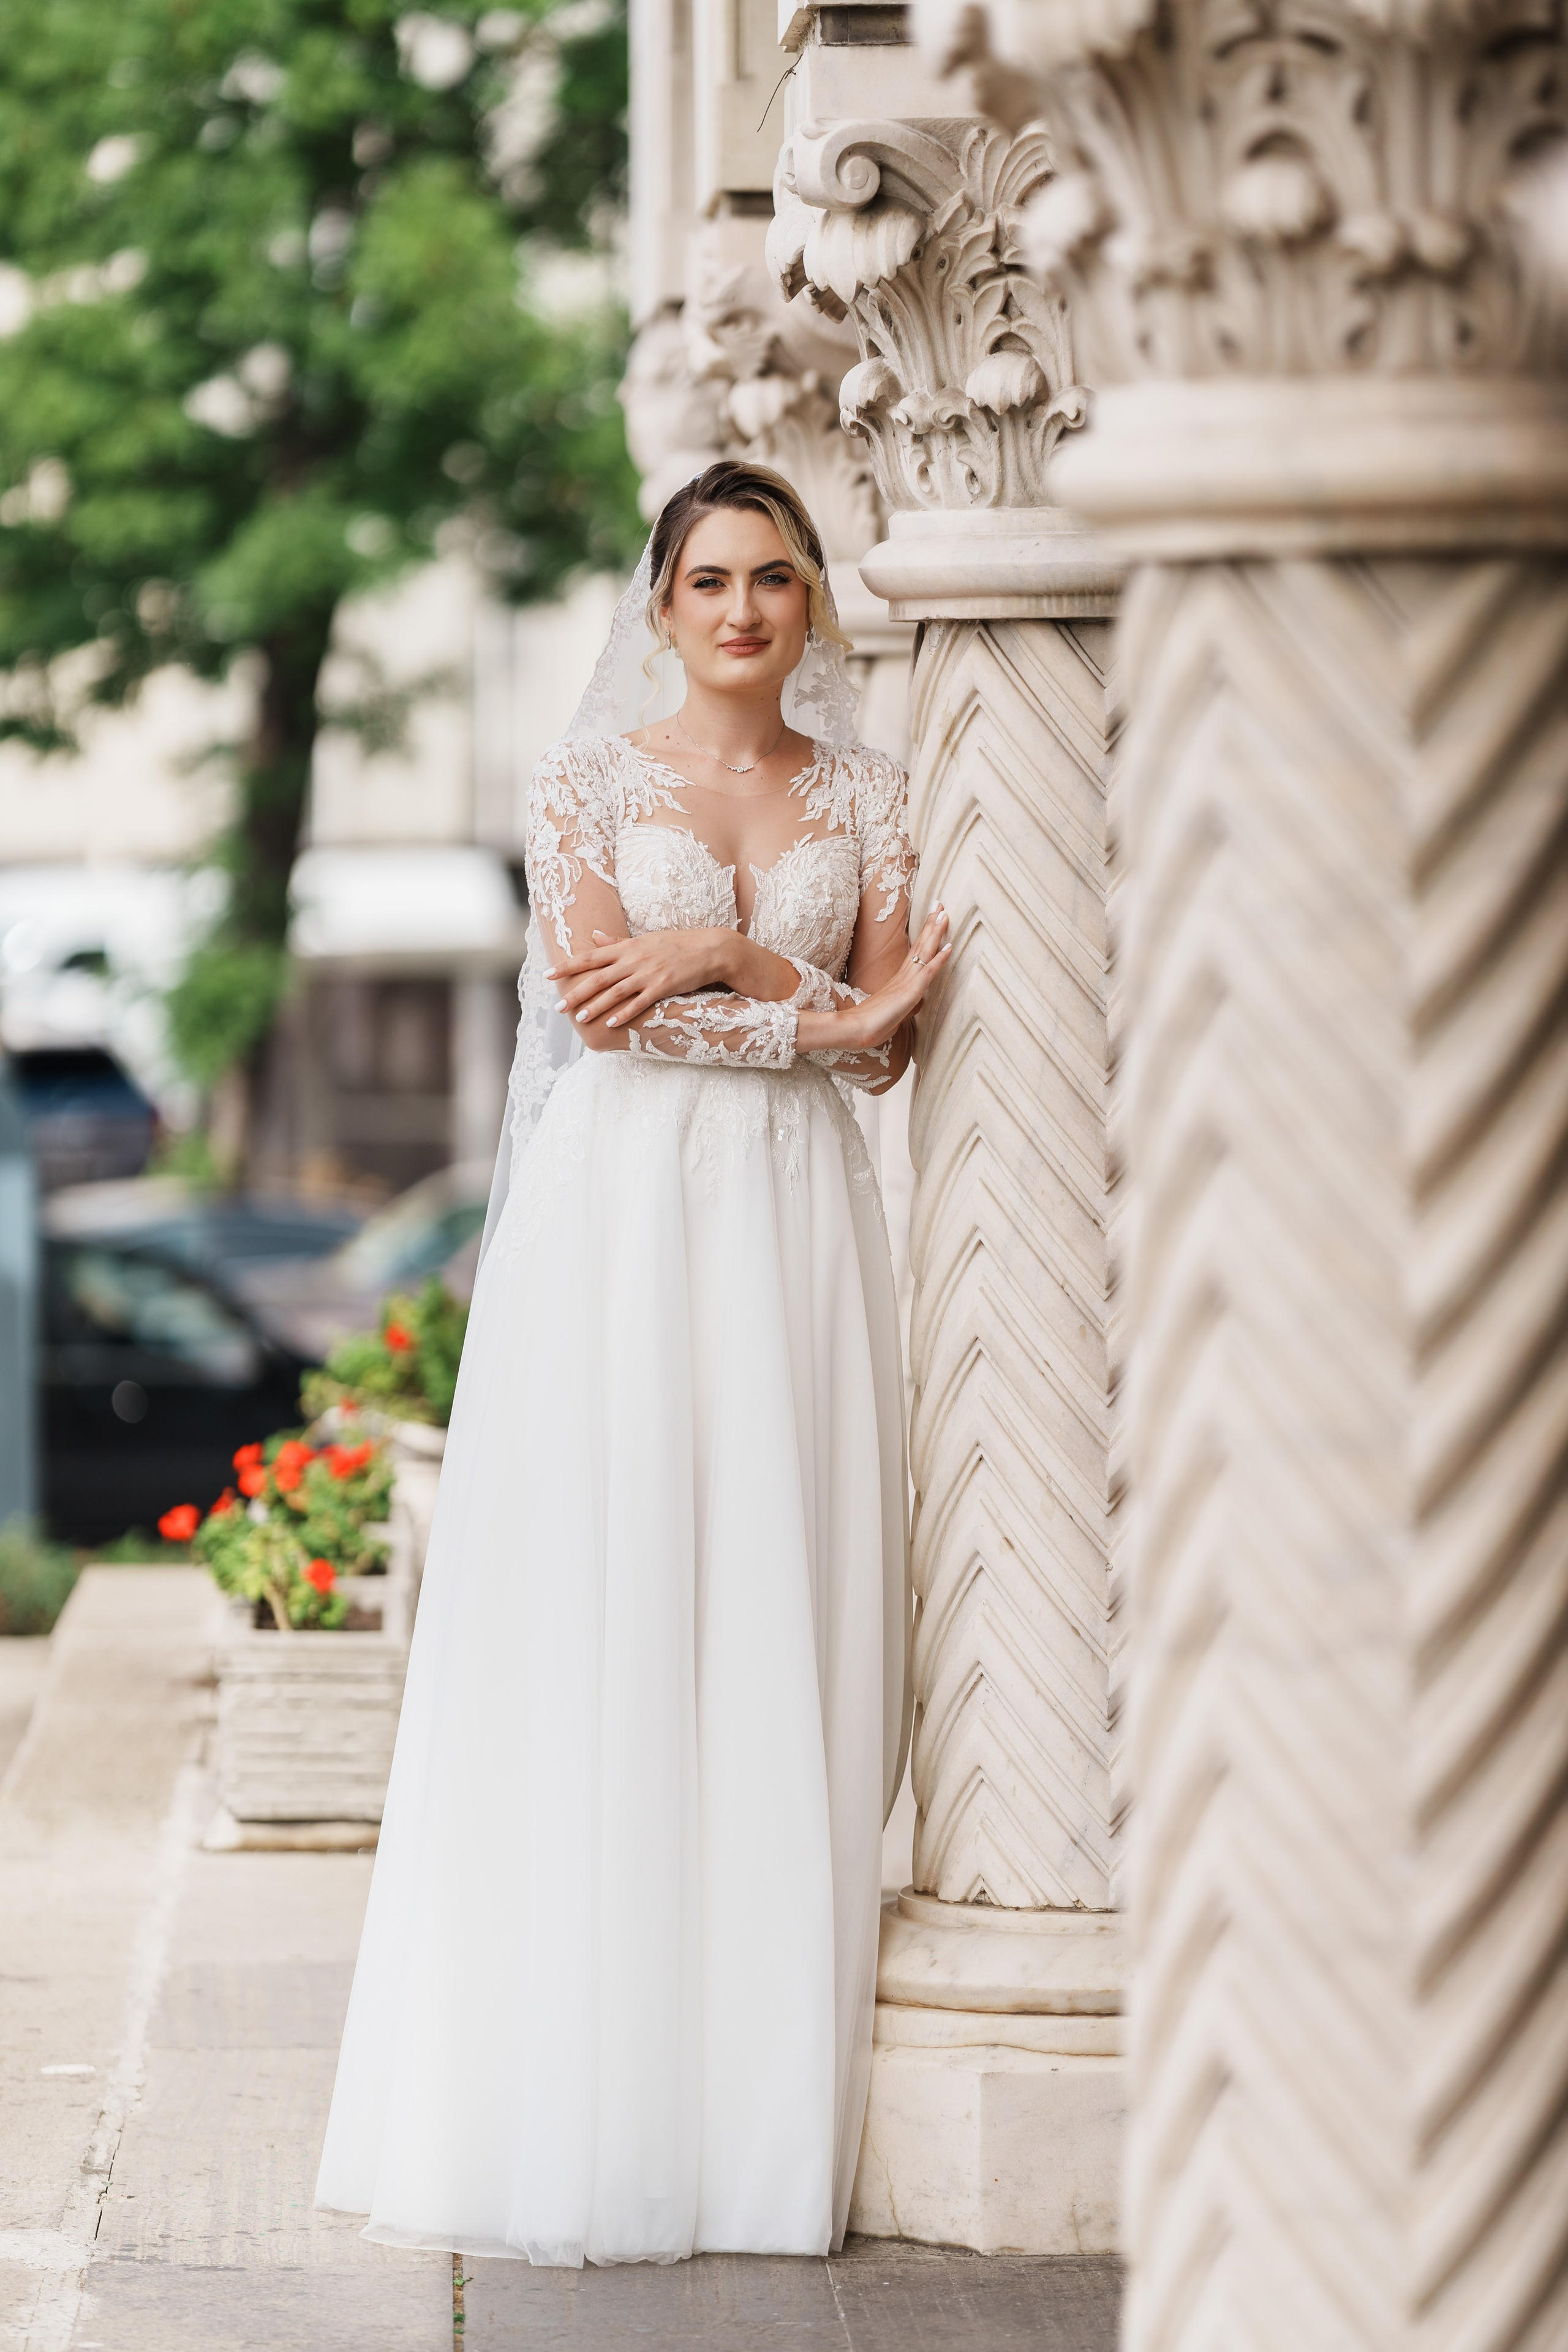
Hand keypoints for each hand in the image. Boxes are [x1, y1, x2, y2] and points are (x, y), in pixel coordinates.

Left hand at [549, 928, 733, 1028]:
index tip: (548, 975)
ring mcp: (647, 973)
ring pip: (615, 992)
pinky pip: (639, 1002)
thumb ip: (617, 943)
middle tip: (558, 1006)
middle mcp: (633, 960)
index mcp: (627, 948)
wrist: (709, 949)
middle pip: (598, 977)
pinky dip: (624, 1013)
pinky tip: (611, 1023)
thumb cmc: (676, 944)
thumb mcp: (644, 940)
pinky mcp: (662, 986)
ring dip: (596, 1006)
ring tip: (580, 1019)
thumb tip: (594, 937)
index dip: (567, 966)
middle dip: (576, 992)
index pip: (590, 957)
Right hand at [823, 904, 950, 1051]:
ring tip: (944, 914)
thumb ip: (898, 1005)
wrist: (856, 1029)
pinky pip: (928, 972)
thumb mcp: (889, 1011)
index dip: (924, 934)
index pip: (915, 951)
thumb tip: (902, 1008)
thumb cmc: (870, 1023)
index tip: (932, 917)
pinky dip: (939, 959)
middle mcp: (903, 975)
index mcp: (899, 978)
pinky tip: (949, 947)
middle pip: (920, 944)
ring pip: (924, 951)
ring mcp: (907, 981)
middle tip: (939, 904)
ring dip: (935, 932)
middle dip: (931, 923)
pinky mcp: (910, 991)